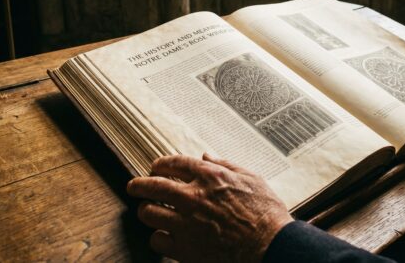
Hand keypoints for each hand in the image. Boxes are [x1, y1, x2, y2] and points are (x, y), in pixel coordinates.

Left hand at [127, 153, 292, 262]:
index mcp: (210, 176)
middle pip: (153, 186)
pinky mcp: (185, 249)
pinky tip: (164, 237)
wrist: (271, 247)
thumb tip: (206, 156)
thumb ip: (226, 165)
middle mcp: (193, 197)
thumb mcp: (252, 179)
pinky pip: (157, 241)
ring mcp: (186, 223)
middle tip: (134, 187)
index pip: (174, 163)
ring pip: (149, 213)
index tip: (155, 167)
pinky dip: (158, 238)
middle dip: (139, 185)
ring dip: (147, 211)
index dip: (160, 164)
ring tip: (148, 212)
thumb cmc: (266, 214)